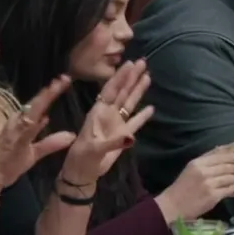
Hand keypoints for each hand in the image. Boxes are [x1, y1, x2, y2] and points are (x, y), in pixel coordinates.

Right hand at [0, 75, 80, 190]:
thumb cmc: (10, 163)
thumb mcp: (35, 153)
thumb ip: (51, 143)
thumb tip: (70, 134)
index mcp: (22, 122)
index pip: (39, 105)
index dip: (51, 93)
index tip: (64, 81)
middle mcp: (17, 121)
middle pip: (36, 103)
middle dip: (50, 91)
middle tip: (65, 78)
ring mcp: (14, 128)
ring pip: (30, 110)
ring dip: (43, 99)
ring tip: (56, 86)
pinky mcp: (11, 138)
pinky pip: (23, 126)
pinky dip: (32, 116)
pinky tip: (43, 110)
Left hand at [58, 59, 154, 185]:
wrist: (82, 173)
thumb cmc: (83, 158)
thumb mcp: (95, 149)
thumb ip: (113, 142)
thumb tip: (131, 137)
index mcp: (98, 113)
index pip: (111, 90)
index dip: (120, 76)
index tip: (129, 63)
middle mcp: (108, 115)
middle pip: (122, 91)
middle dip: (131, 77)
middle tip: (143, 61)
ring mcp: (116, 124)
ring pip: (129, 103)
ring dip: (138, 90)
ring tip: (148, 76)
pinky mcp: (122, 136)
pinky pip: (134, 123)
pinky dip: (143, 116)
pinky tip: (151, 108)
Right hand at [155, 144, 233, 221]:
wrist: (173, 205)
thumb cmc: (182, 187)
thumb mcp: (191, 168)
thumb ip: (206, 159)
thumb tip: (221, 148)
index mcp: (197, 163)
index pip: (220, 155)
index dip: (233, 155)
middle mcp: (203, 171)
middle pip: (227, 165)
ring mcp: (209, 184)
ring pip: (230, 176)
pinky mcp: (213, 196)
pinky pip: (229, 188)